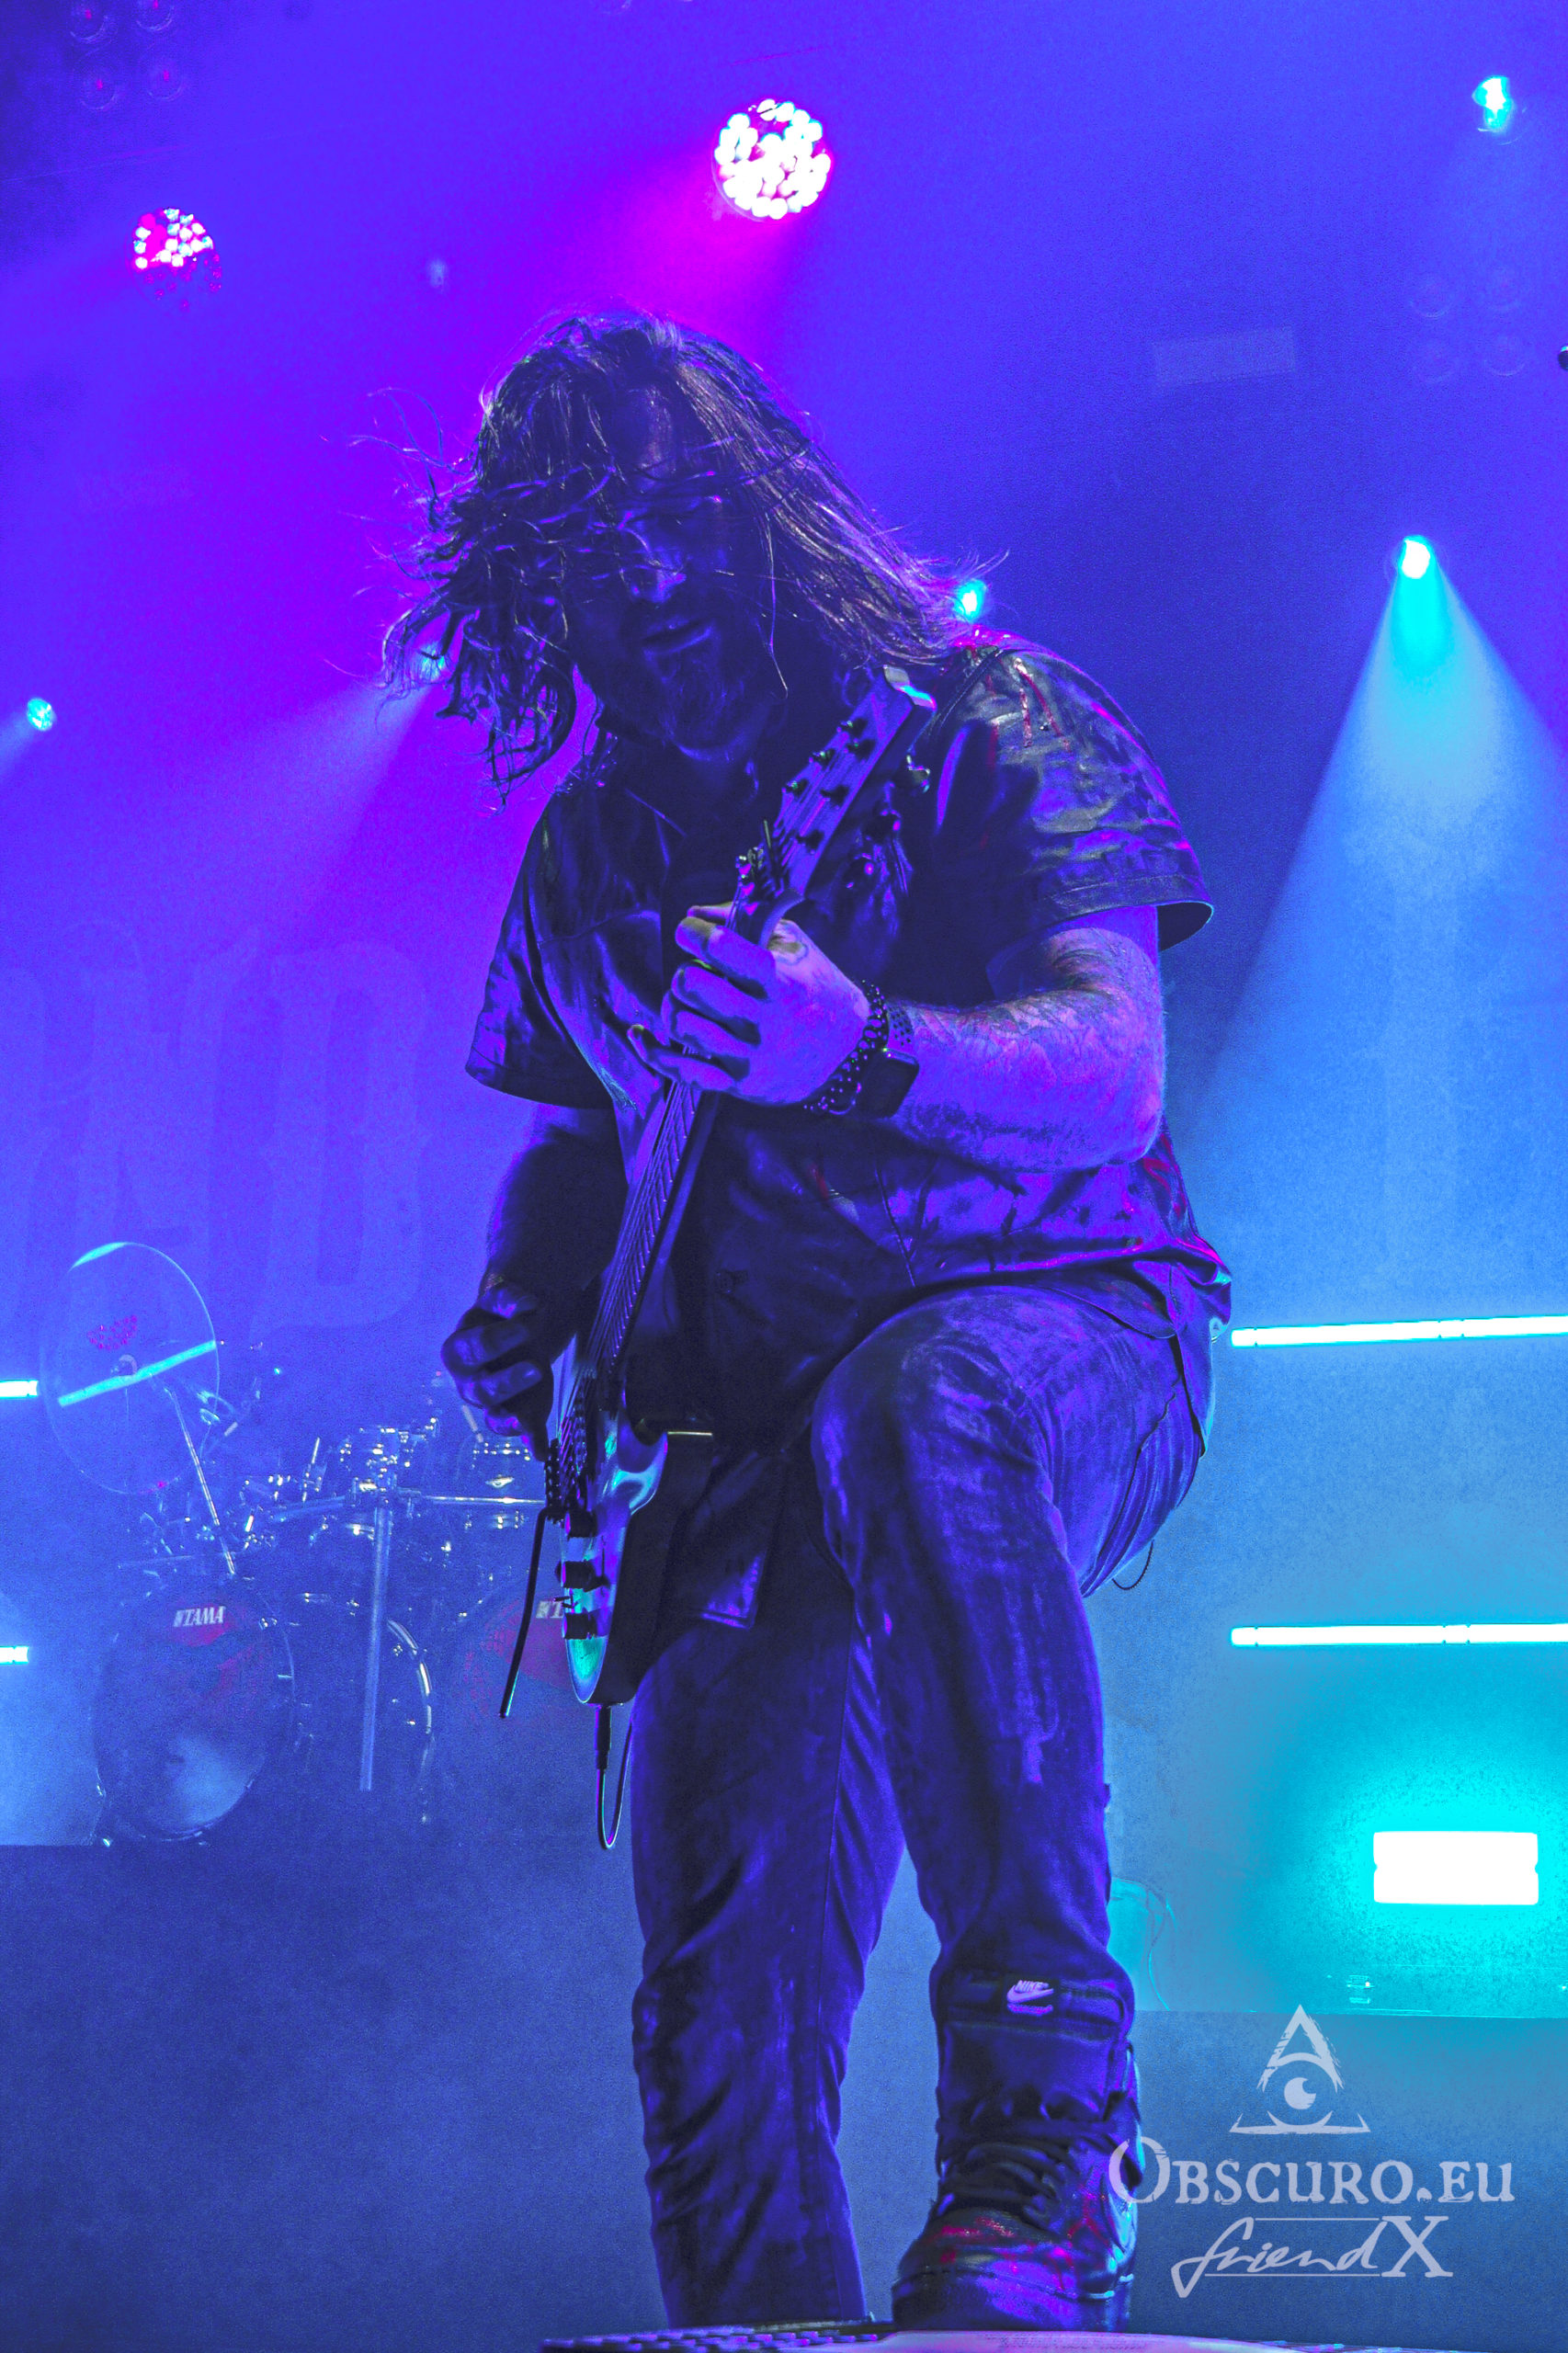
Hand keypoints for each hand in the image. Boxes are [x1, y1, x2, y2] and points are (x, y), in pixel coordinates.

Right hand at [440, 1286, 576, 1453]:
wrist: (515, 1333)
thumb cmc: (501, 1317)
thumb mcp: (502, 1301)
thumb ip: (513, 1299)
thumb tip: (530, 1306)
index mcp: (458, 1351)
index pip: (475, 1348)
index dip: (502, 1337)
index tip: (530, 1322)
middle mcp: (469, 1383)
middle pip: (482, 1390)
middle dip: (508, 1381)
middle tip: (535, 1369)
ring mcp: (491, 1404)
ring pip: (495, 1419)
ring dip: (512, 1421)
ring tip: (527, 1422)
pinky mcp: (517, 1413)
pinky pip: (520, 1431)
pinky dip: (531, 1441)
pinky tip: (540, 1451)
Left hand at [630, 903, 868, 1102]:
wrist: (850, 1052)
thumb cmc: (817, 988)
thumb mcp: (795, 945)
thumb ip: (747, 921)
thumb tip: (696, 912)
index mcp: (777, 979)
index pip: (719, 948)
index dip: (692, 932)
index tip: (690, 931)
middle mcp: (762, 1019)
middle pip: (690, 985)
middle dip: (683, 973)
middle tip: (696, 975)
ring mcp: (749, 1054)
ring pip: (680, 1024)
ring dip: (672, 1006)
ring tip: (687, 1002)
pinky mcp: (737, 1083)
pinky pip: (679, 1071)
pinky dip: (650, 1050)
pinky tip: (640, 1033)